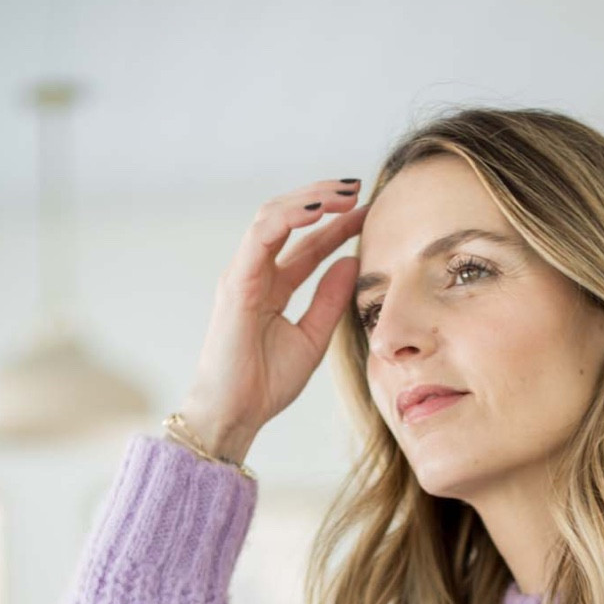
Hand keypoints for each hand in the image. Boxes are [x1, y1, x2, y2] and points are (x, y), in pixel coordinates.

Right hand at [177, 176, 369, 460]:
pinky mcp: (236, 281)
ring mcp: (243, 273)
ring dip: (310, 199)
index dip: (338, 225)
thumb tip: (352, 262)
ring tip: (345, 193)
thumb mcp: (312, 338)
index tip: (369, 211)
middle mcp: (256, 273)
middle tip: (360, 189)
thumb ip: (329, 300)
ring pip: (274, 216)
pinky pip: (262, 235)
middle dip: (324, 200)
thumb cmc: (264, 384)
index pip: (307, 244)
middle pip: (290, 219)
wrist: (235, 414)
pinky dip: (290, 217)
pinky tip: (319, 210)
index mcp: (272, 286)